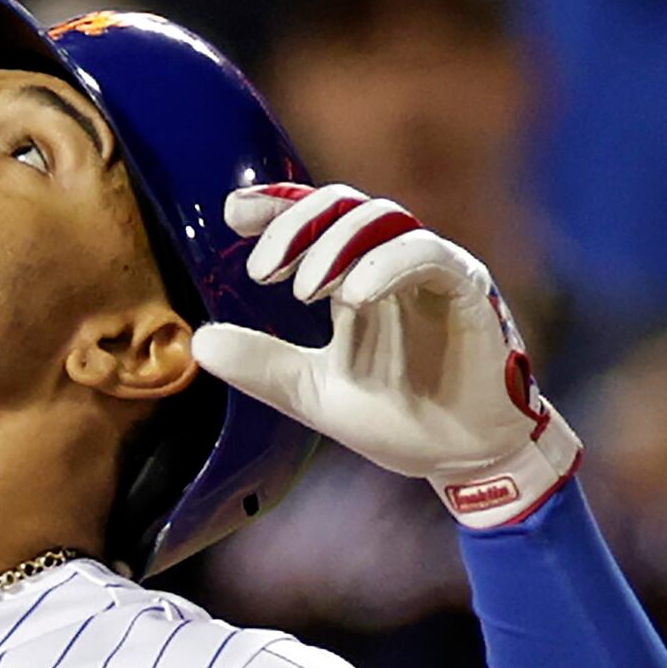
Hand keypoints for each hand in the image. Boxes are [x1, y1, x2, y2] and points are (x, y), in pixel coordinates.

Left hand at [189, 183, 580, 526]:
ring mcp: (430, 271)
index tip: (232, 214)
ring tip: (301, 291)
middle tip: (261, 271)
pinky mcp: (466, 287)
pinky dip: (384, 265)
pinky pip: (426, 253)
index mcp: (355, 277)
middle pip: (343, 206)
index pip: (315, 220)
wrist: (458, 461)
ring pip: (383, 219)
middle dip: (296, 225)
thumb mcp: (311, 393)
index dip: (275, 206)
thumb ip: (262, 364)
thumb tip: (199, 340)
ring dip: (335, 244)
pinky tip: (351, 297)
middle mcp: (392, 264)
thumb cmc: (397, 420)